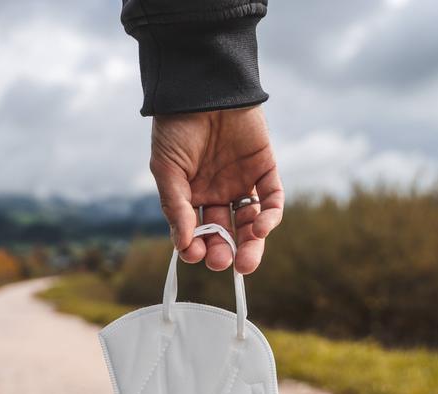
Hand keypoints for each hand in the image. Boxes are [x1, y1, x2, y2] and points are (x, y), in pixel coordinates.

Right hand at [150, 105, 283, 273]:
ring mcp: (242, 182)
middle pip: (226, 233)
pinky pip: (271, 198)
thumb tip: (184, 245)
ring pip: (251, 223)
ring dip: (251, 245)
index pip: (197, 232)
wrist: (201, 88)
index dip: (197, 247)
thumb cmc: (176, 127)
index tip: (194, 254)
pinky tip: (260, 229)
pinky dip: (269, 217)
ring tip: (245, 262)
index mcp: (191, 197)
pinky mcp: (264, 168)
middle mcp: (217, 193)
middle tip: (222, 262)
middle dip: (224, 252)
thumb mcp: (166, 170)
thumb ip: (175, 207)